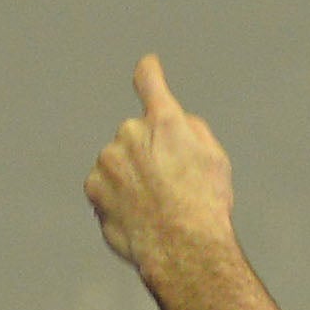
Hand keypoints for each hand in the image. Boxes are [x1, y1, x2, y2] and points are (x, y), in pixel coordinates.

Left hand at [87, 56, 235, 275]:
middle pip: (137, 135)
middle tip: (172, 182)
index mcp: (165, 122)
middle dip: (148, 151)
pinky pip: (105, 184)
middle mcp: (131, 134)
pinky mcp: (93, 186)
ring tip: (156, 204)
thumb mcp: (215, 158)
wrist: (181, 245)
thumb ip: (191, 131)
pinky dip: (118, 194)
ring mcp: (108, 160)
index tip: (147, 65)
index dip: (149, 73)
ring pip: (120, 161)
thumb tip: (174, 125)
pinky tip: (138, 212)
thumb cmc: (205, 202)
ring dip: (132, 175)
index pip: (151, 85)